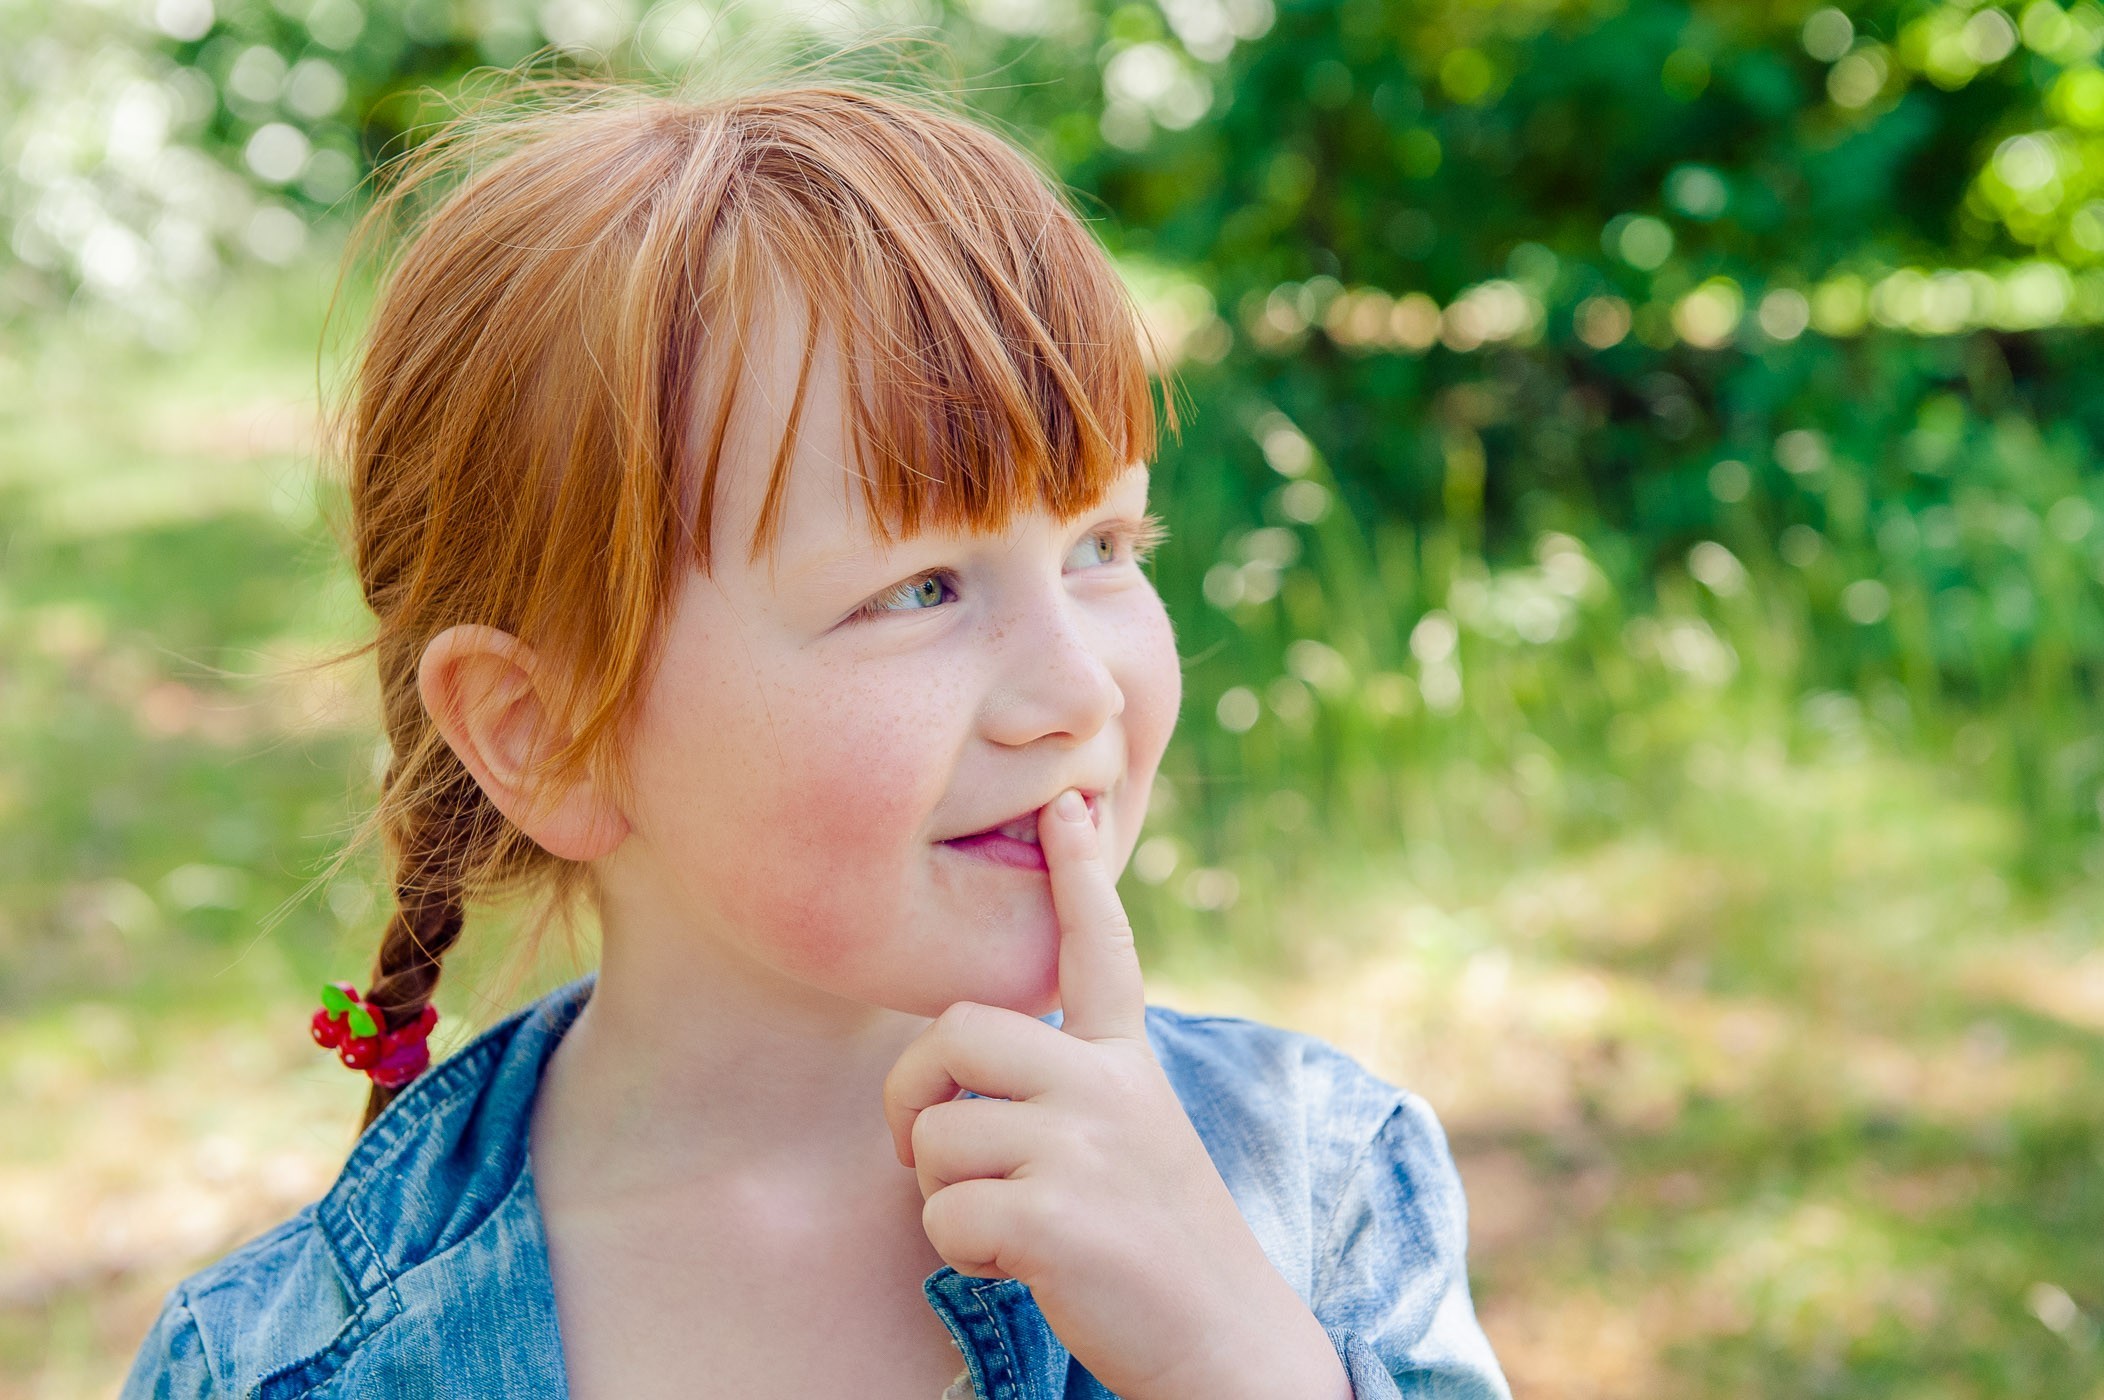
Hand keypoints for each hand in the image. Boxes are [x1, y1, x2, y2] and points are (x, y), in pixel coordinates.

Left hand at [881, 790, 1350, 1399]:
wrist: (1224, 1344)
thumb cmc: (1159, 1244)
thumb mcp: (1135, 1137)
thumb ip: (1073, 1088)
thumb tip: (962, 1078)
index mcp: (1127, 1061)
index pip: (1100, 948)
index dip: (1078, 872)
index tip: (1068, 800)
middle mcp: (1107, 1086)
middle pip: (956, 1032)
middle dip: (911, 1093)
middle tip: (919, 1144)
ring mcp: (1083, 1146)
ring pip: (938, 1140)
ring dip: (942, 1198)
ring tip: (1003, 1226)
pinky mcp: (1055, 1215)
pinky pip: (944, 1215)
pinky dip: (959, 1252)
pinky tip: (1014, 1266)